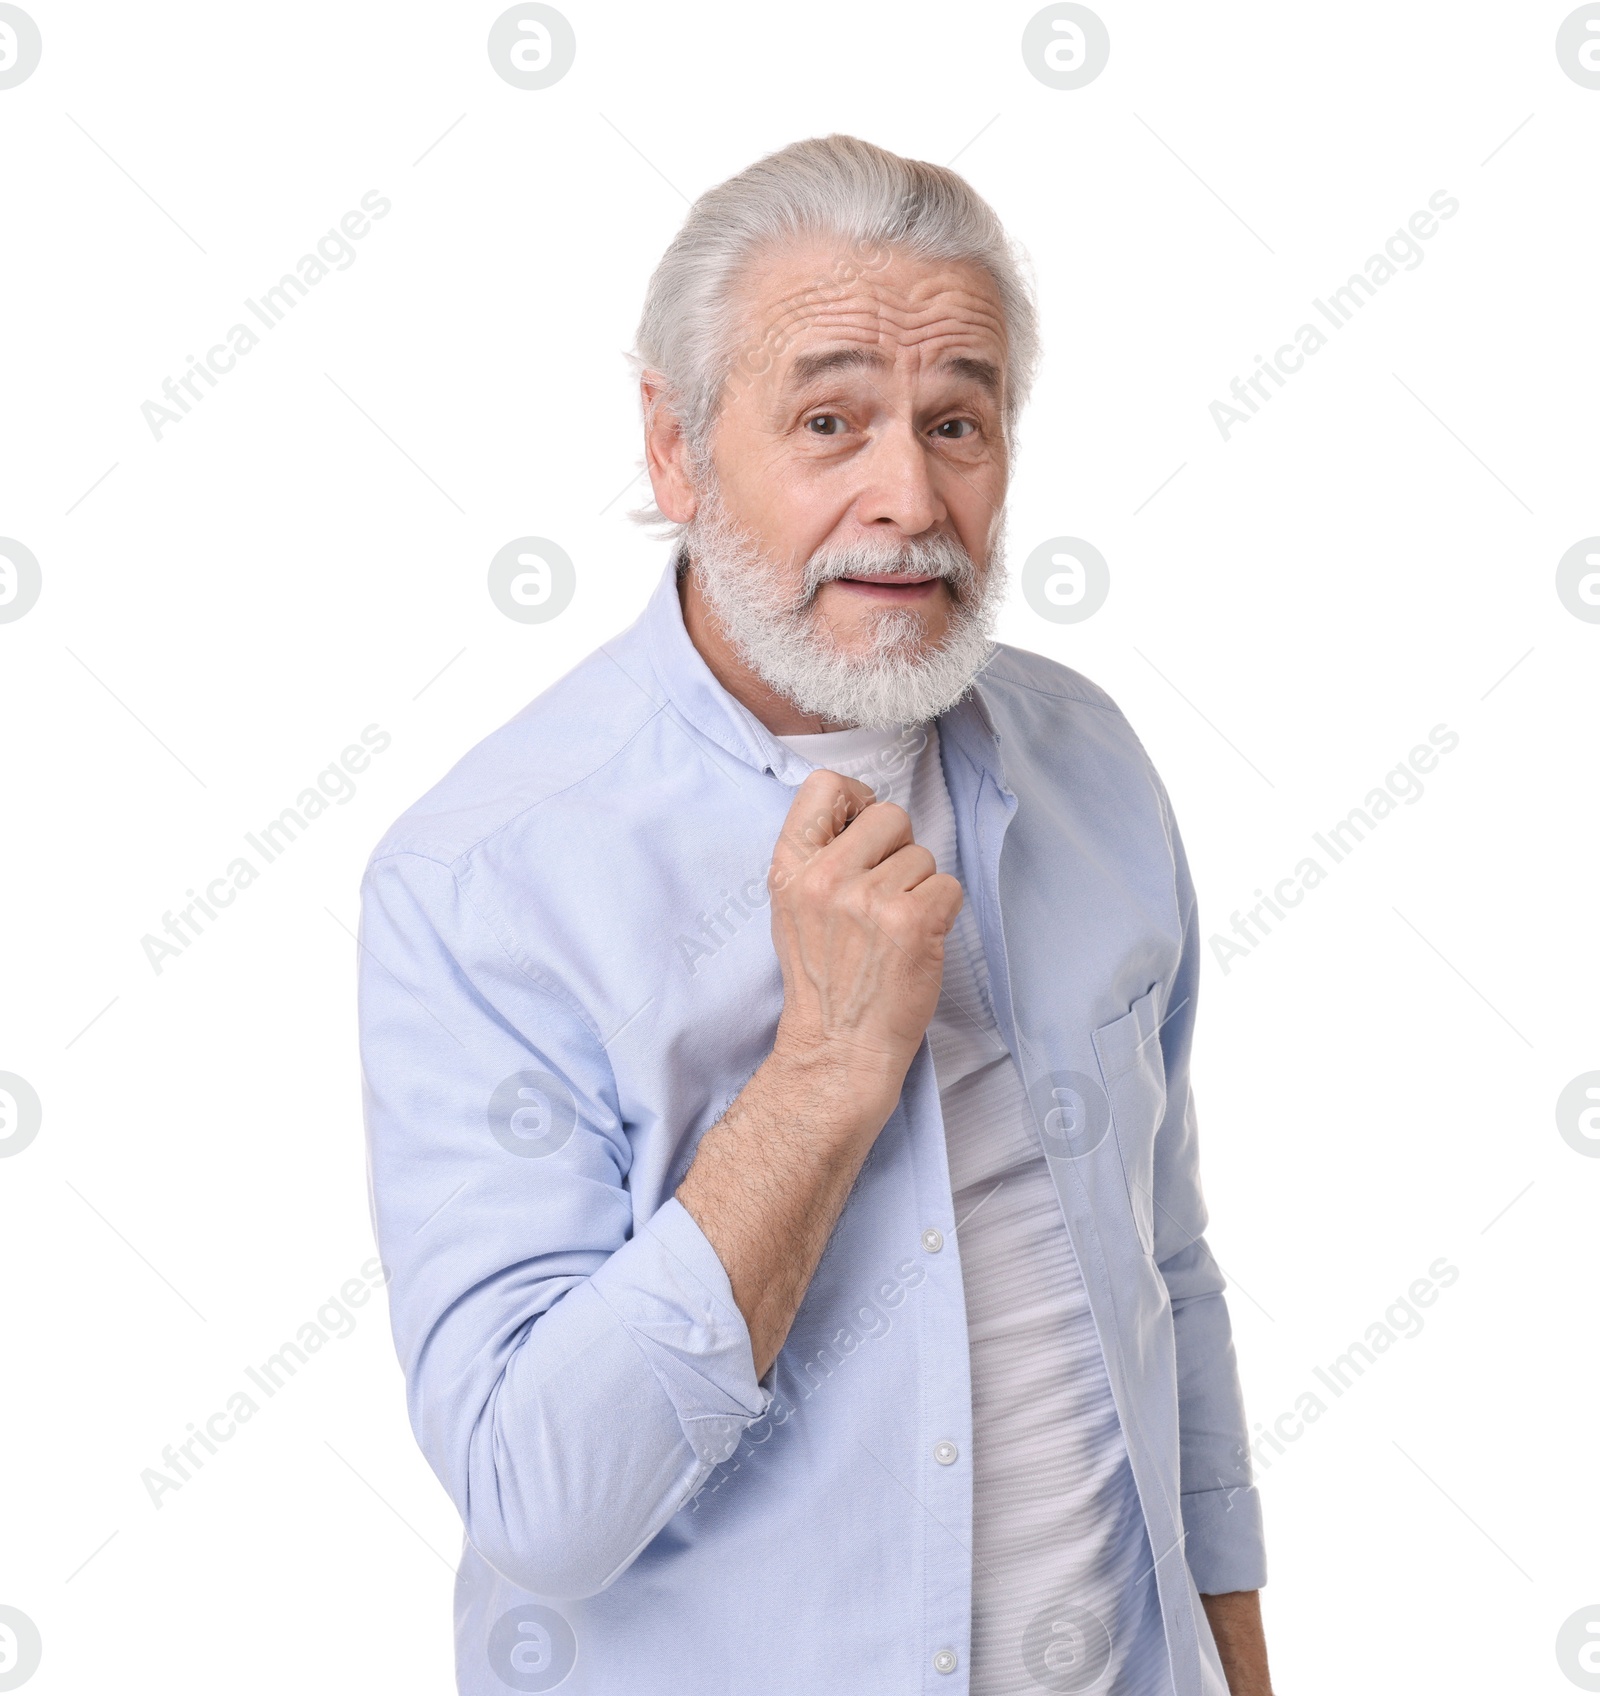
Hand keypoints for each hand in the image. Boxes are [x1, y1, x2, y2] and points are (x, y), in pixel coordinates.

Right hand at [767, 768, 962, 1099]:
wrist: (837, 1047)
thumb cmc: (823, 980)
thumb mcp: (794, 908)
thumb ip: (819, 857)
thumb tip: (863, 810)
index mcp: (790, 868)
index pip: (823, 786)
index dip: (856, 798)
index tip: (864, 830)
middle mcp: (826, 877)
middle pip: (890, 814)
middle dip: (898, 849)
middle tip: (885, 896)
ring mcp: (870, 899)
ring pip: (924, 855)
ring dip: (919, 889)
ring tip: (893, 931)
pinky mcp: (912, 922)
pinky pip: (948, 886)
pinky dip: (942, 913)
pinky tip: (916, 942)